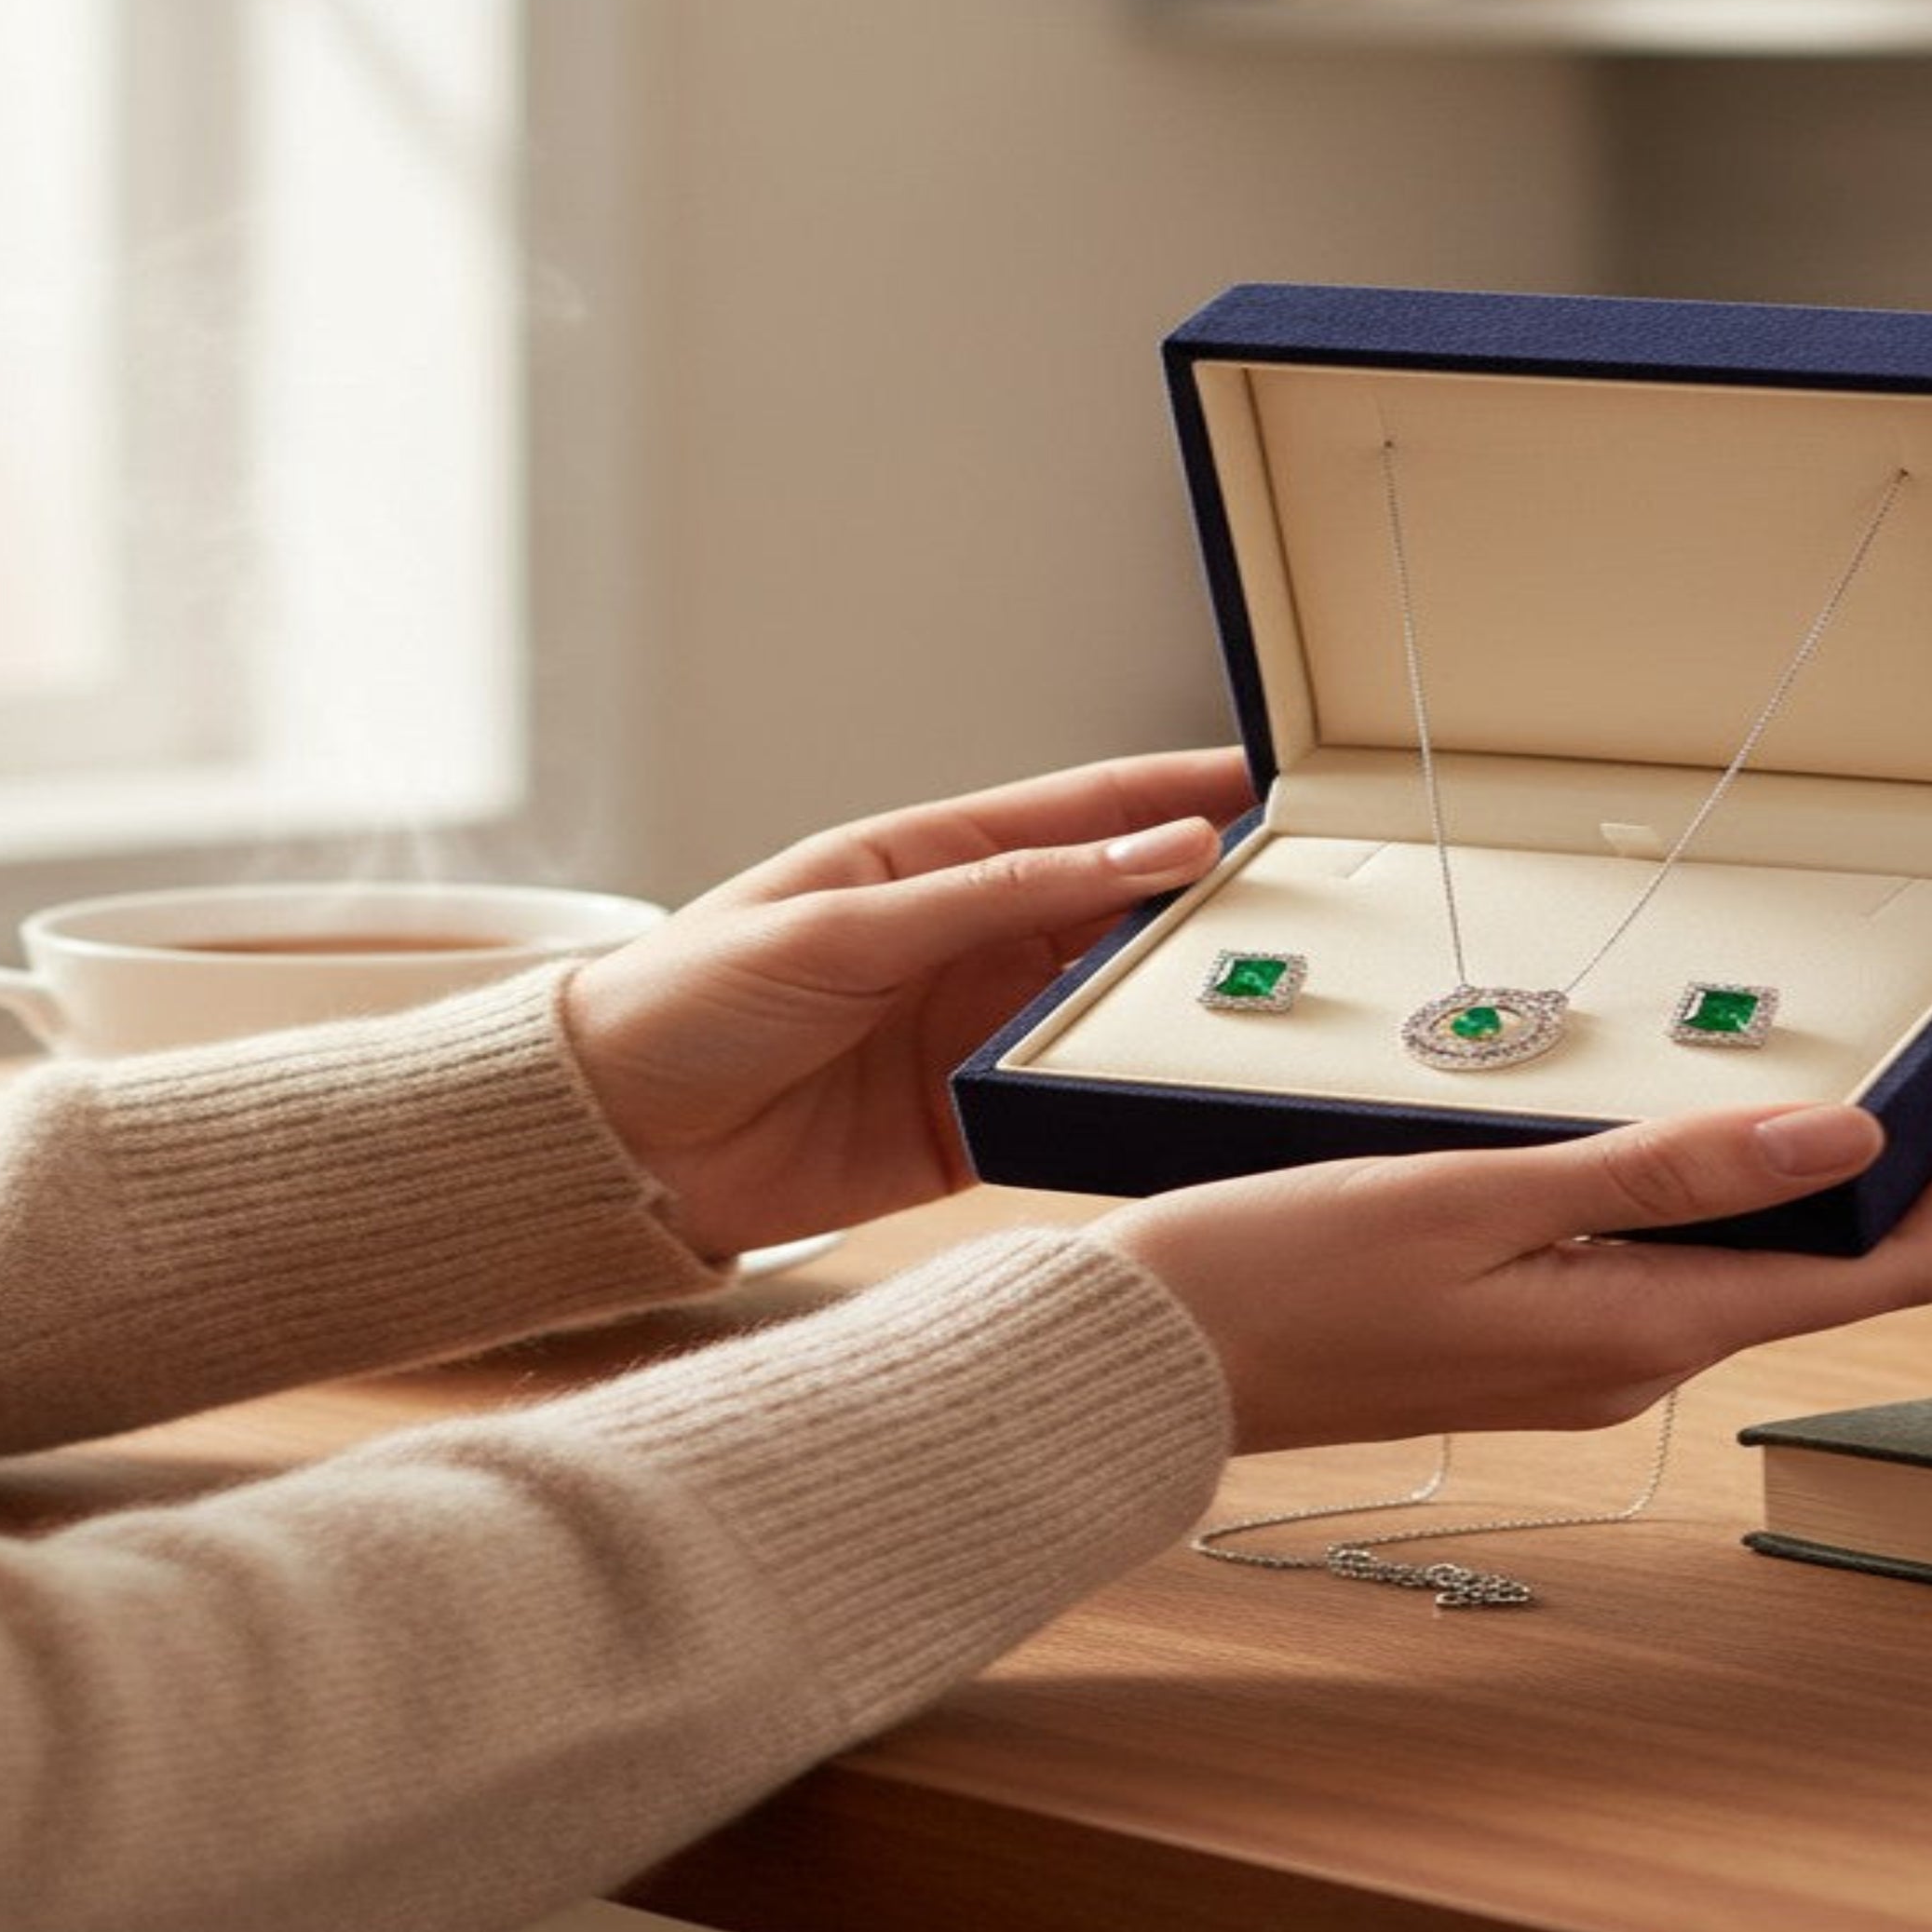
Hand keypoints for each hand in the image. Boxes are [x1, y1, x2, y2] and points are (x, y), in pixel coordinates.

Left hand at [564, 749, 1255, 1257]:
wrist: (612, 1142)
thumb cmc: (690, 998)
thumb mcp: (848, 926)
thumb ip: (1005, 893)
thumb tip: (1152, 853)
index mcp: (929, 864)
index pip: (1083, 815)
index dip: (1178, 798)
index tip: (1276, 789)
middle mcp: (963, 945)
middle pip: (1117, 916)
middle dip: (1210, 909)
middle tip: (1319, 908)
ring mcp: (970, 1039)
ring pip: (1110, 1012)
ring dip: (1181, 1011)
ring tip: (1280, 1004)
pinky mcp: (967, 1130)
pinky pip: (1071, 1107)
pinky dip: (1128, 1103)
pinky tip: (1193, 1100)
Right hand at [1096, 1081, 1931, 1451]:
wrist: (1150, 1362)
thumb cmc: (1280, 1274)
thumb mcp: (1479, 1193)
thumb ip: (1666, 1171)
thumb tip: (1842, 1134)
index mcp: (1640, 1334)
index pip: (1882, 1277)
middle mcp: (1628, 1365)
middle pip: (1832, 1275)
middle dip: (1916, 1174)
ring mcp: (1577, 1362)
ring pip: (1747, 1272)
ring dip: (1812, 1185)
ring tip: (1844, 1075)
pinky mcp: (1525, 1344)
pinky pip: (1661, 1272)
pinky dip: (1714, 1201)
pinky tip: (1680, 1132)